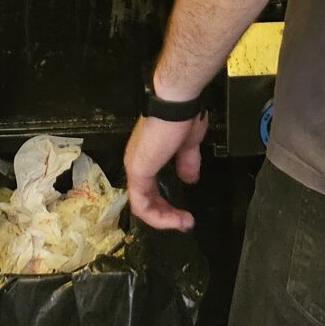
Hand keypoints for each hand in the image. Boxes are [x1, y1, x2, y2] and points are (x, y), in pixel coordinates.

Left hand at [124, 110, 207, 231]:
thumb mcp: (188, 143)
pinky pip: (142, 204)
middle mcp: (137, 161)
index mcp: (148, 154)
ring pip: (143, 204)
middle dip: (166, 215)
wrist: (177, 102)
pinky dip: (158, 217)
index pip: (151, 187)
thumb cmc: (183, 115)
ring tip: (183, 224)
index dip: (166, 204)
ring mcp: (135, 166)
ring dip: (164, 219)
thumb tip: (189, 178)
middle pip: (146, 199)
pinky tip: (175, 220)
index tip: (185, 212)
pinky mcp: (137, 170)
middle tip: (185, 222)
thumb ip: (186, 161)